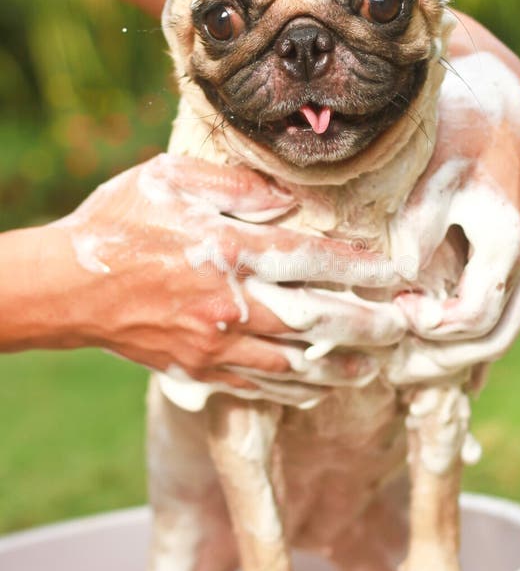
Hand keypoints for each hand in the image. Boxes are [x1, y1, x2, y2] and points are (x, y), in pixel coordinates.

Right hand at [48, 154, 403, 383]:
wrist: (64, 285)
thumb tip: (288, 202)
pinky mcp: (197, 369)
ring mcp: (214, 343)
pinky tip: (317, 388)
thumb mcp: (170, 180)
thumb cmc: (118, 223)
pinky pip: (257, 386)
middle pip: (315, 319)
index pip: (311, 259)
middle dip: (366, 326)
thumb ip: (235, 188)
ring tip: (374, 369)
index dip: (359, 267)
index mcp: (229, 250)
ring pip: (293, 363)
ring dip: (338, 366)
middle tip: (403, 331)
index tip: (394, 275)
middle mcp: (230, 303)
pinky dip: (294, 390)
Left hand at [395, 47, 519, 362]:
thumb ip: (417, 229)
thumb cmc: (458, 130)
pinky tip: (454, 363)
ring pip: (507, 328)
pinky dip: (480, 335)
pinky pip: (510, 308)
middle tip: (395, 367)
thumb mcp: (429, 174)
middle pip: (495, 336)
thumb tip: (401, 280)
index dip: (430, 327)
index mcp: (507, 235)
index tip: (396, 314)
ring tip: (414, 365)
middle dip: (444, 359)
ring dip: (462, 355)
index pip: (473, 315)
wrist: (499, 97)